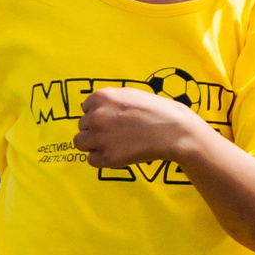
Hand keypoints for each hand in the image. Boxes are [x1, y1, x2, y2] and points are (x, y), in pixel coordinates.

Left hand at [75, 86, 204, 169]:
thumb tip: (93, 108)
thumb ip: (109, 100)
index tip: (112, 120)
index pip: (85, 108)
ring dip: (93, 145)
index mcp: (100, 97)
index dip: (98, 114)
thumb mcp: (130, 94)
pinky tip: (117, 154)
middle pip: (82, 126)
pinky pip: (91, 160)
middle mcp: (96, 116)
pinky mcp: (107, 157)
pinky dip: (102, 159)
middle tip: (116, 133)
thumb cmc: (157, 110)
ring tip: (112, 145)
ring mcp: (100, 137)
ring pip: (80, 143)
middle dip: (95, 130)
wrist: (174, 131)